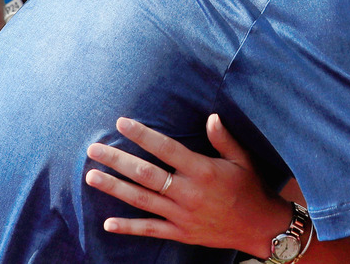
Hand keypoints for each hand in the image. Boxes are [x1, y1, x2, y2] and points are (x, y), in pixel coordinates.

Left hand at [86, 115, 288, 256]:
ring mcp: (182, 215)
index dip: (143, 135)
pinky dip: (128, 227)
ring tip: (91, 176)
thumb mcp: (242, 160)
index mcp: (202, 170)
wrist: (259, 227)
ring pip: (141, 200)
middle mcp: (188, 192)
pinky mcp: (181, 233)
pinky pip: (150, 230)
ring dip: (114, 188)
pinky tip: (107, 222)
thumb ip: (223, 139)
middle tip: (94, 150)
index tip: (122, 123)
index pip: (166, 148)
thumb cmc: (250, 188)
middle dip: (117, 161)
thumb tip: (210, 116)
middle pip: (145, 174)